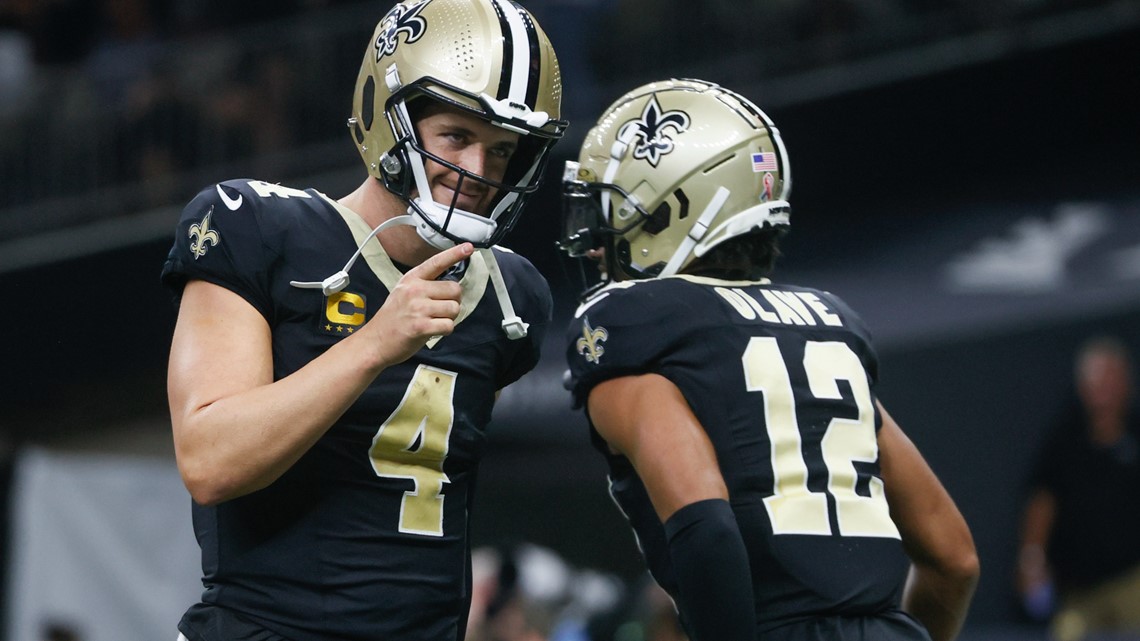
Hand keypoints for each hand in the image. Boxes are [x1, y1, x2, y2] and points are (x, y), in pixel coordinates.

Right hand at [368, 242, 472, 364]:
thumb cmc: (393, 318)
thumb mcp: (403, 292)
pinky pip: (449, 325)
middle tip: (439, 309)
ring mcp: (418, 308)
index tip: (468, 247)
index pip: (436, 262)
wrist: (375, 341)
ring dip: (448, 317)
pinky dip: (444, 330)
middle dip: (453, 301)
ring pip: (454, 308)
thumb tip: (452, 285)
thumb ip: (425, 285)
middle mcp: (415, 290)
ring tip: (433, 320)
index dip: (454, 254)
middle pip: (455, 289)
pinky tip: (431, 330)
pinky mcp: (421, 326)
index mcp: (411, 279)